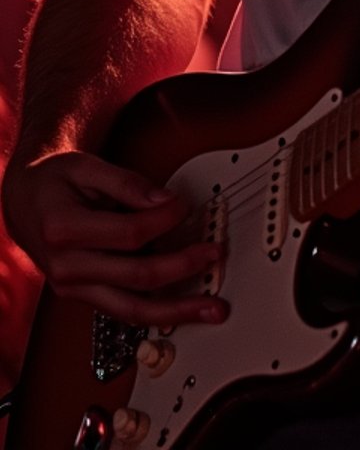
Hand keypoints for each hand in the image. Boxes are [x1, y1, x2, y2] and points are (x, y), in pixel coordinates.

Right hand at [1, 151, 227, 326]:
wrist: (25, 202)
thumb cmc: (55, 181)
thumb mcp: (87, 166)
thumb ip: (128, 183)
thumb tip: (166, 201)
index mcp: (63, 230)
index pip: (129, 233)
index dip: (165, 219)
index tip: (186, 205)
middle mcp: (67, 268)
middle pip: (136, 277)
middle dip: (183, 268)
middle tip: (215, 254)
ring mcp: (74, 288)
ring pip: (132, 310)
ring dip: (178, 311)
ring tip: (212, 309)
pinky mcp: (85, 297)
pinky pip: (125, 310)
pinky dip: (158, 312)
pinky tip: (185, 309)